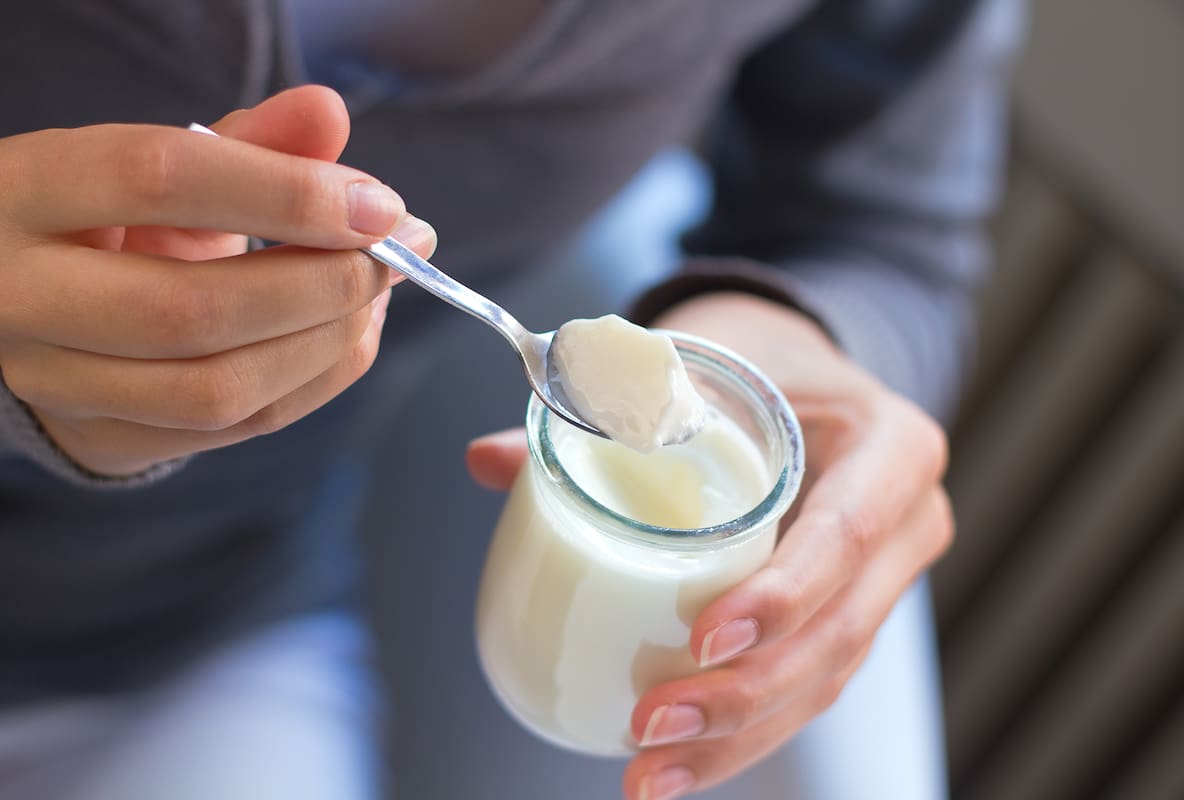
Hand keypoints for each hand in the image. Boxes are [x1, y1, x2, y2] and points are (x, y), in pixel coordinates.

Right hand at [0, 85, 435, 476]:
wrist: (31, 305)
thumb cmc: (108, 219)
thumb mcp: (163, 163)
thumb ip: (247, 140)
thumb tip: (330, 113)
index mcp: (22, 192)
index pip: (160, 180)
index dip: (287, 192)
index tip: (378, 203)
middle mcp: (18, 297)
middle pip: (195, 308)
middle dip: (324, 283)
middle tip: (395, 253)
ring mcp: (56, 384)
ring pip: (220, 389)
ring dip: (329, 341)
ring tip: (377, 292)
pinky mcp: (107, 439)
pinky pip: (240, 426)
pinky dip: (319, 378)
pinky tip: (349, 332)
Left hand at [466, 293, 951, 798]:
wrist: (797, 378)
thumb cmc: (750, 360)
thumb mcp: (697, 362)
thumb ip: (598, 408)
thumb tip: (486, 460)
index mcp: (892, 447)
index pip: (850, 532)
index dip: (784, 595)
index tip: (704, 638)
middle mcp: (906, 524)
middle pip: (841, 632)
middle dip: (745, 695)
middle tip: (652, 723)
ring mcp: (881, 583)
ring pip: (822, 681)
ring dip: (735, 739)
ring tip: (649, 773)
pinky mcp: (842, 621)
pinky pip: (801, 689)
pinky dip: (739, 735)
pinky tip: (674, 771)